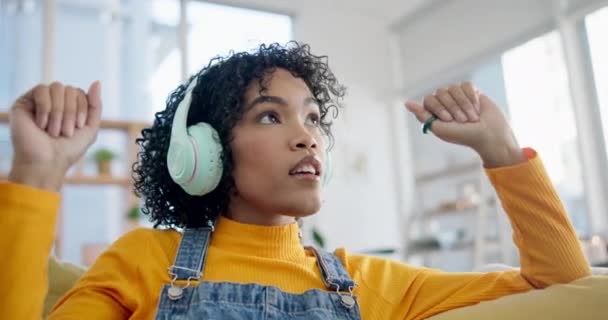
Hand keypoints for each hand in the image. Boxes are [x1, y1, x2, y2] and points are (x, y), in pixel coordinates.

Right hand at [8, 81, 102, 190]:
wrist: (46, 162)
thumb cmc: (68, 149)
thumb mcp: (90, 128)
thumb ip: (95, 105)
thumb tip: (97, 82)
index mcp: (68, 107)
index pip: (80, 92)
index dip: (82, 108)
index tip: (78, 127)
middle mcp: (54, 102)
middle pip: (70, 89)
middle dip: (70, 112)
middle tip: (65, 132)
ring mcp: (39, 101)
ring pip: (56, 87)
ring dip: (58, 112)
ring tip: (53, 131)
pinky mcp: (24, 103)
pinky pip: (41, 90)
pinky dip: (45, 108)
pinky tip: (40, 124)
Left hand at [405, 82, 525, 167]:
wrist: (489, 135)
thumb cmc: (464, 136)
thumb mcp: (439, 128)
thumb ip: (422, 115)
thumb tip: (406, 103)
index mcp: (435, 112)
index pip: (429, 99)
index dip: (439, 108)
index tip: (448, 119)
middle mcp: (445, 103)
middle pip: (440, 92)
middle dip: (453, 107)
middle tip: (463, 121)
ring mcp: (458, 96)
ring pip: (453, 88)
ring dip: (463, 104)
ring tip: (472, 118)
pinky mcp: (472, 91)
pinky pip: (466, 85)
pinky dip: (472, 98)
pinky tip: (477, 108)